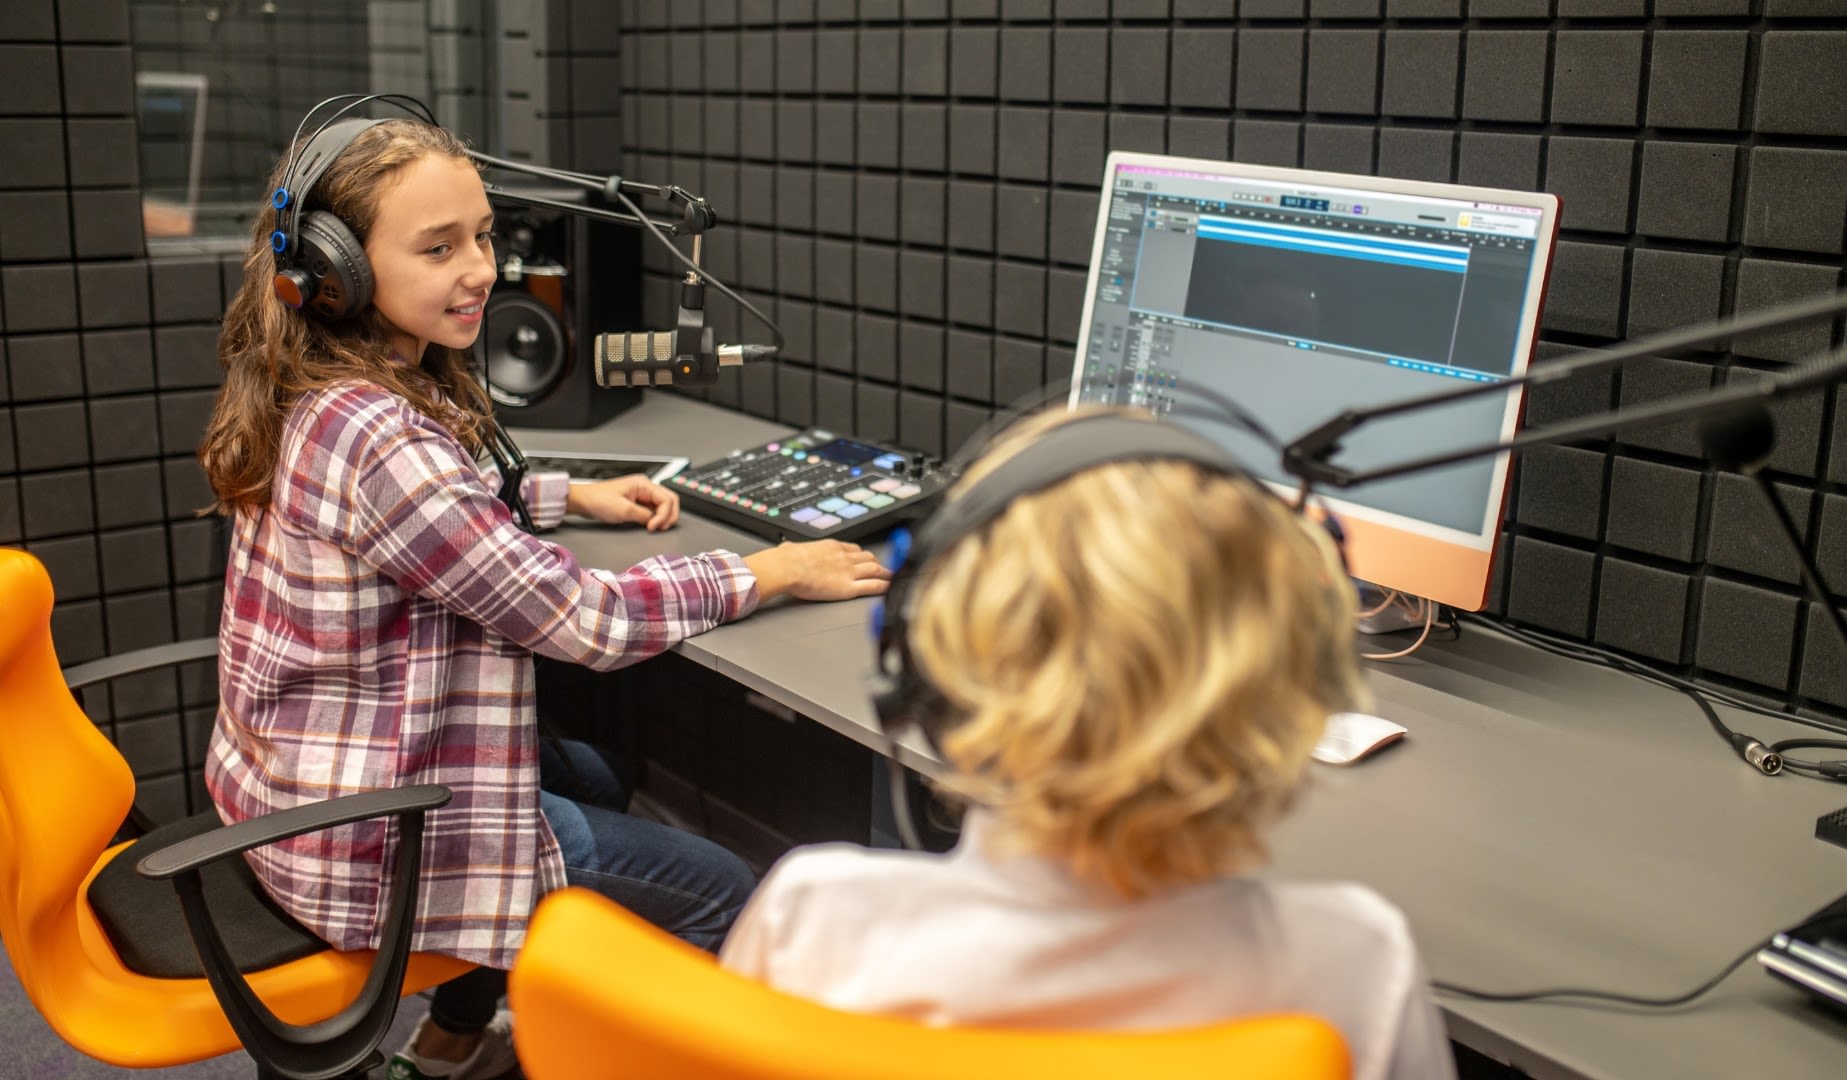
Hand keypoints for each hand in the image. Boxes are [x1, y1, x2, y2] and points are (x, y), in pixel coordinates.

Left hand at [564, 475, 679, 531]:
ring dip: (663, 517)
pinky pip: (652, 509)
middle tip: (662, 528)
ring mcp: (641, 494)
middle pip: (669, 500)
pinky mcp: (636, 502)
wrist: (582, 501)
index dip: (664, 515)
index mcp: (643, 484)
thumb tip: (655, 521)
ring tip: (656, 528)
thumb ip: (644, 515)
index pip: (667, 499)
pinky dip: (654, 518)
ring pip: (662, 505)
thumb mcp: (624, 510)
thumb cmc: (598, 500)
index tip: (653, 527)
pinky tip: (649, 525)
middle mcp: (645, 487)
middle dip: (669, 515)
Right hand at [743, 540, 891, 601]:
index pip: (853, 549)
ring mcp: (849, 572)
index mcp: (831, 547)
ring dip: (885, 573)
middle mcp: (844, 558)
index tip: (865, 558)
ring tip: (892, 577)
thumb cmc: (785, 559)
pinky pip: (872, 586)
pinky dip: (883, 587)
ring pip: (875, 570)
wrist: (787, 567)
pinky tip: (889, 588)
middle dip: (876, 563)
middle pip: (868, 558)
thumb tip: (786, 548)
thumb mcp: (791, 548)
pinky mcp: (848, 587)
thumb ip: (793, 549)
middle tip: (882, 568)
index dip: (862, 555)